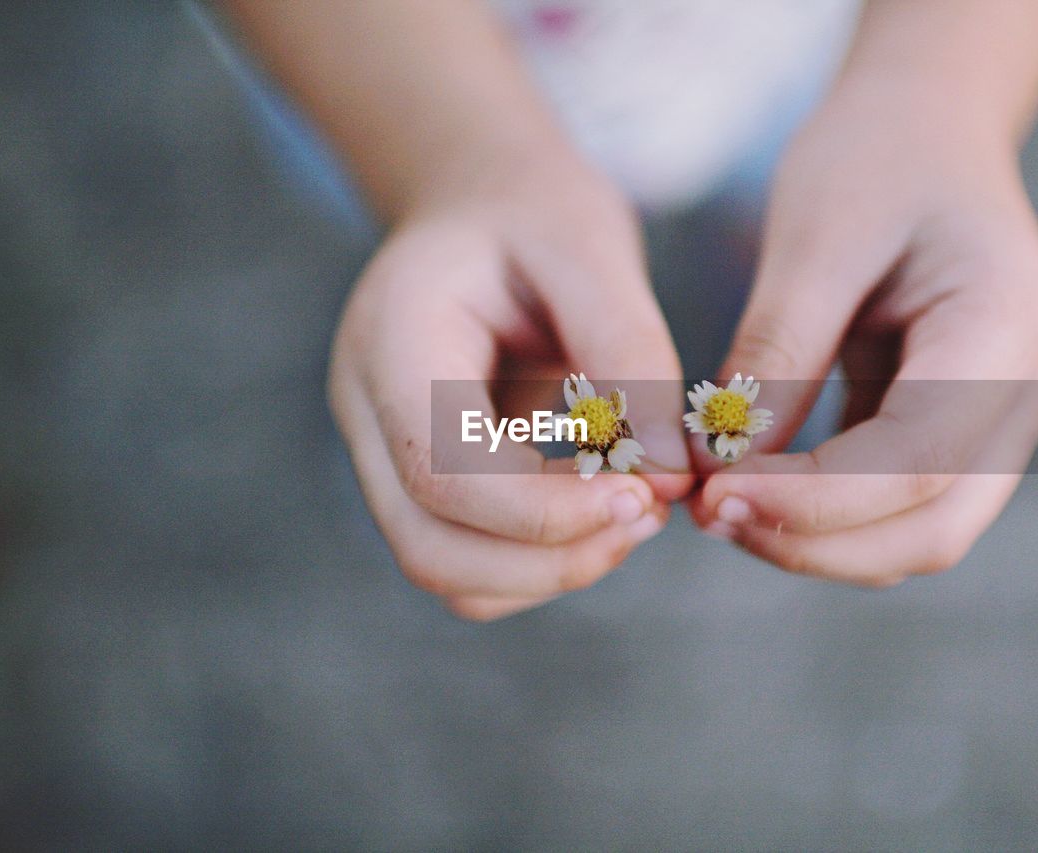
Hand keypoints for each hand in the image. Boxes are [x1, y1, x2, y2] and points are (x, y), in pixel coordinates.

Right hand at [329, 144, 692, 620]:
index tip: (643, 497)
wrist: (481, 204)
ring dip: (550, 567)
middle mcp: (368, 410)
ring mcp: (385, 453)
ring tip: (636, 507)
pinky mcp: (423, 480)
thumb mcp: (591, 249)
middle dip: (550, 558)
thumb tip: (668, 474)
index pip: (440, 471)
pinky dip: (541, 558)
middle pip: (428, 546)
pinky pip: (470, 560)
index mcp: (392, 340)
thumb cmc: (535, 214)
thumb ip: (628, 354)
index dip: (544, 511)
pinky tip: (602, 506)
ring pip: (446, 571)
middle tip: (649, 514)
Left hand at [689, 86, 1037, 586]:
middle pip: (935, 527)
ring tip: (721, 503)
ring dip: (820, 540)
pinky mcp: (966, 427)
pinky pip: (905, 501)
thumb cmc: (874, 160)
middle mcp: (1027, 390)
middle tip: (708, 514)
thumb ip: (776, 353)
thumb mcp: (812, 238)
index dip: (813, 501)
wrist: (930, 128)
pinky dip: (831, 513)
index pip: (918, 461)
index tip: (713, 496)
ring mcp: (1006, 417)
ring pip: (923, 531)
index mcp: (1006, 328)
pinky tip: (757, 486)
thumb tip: (723, 465)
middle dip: (816, 541)